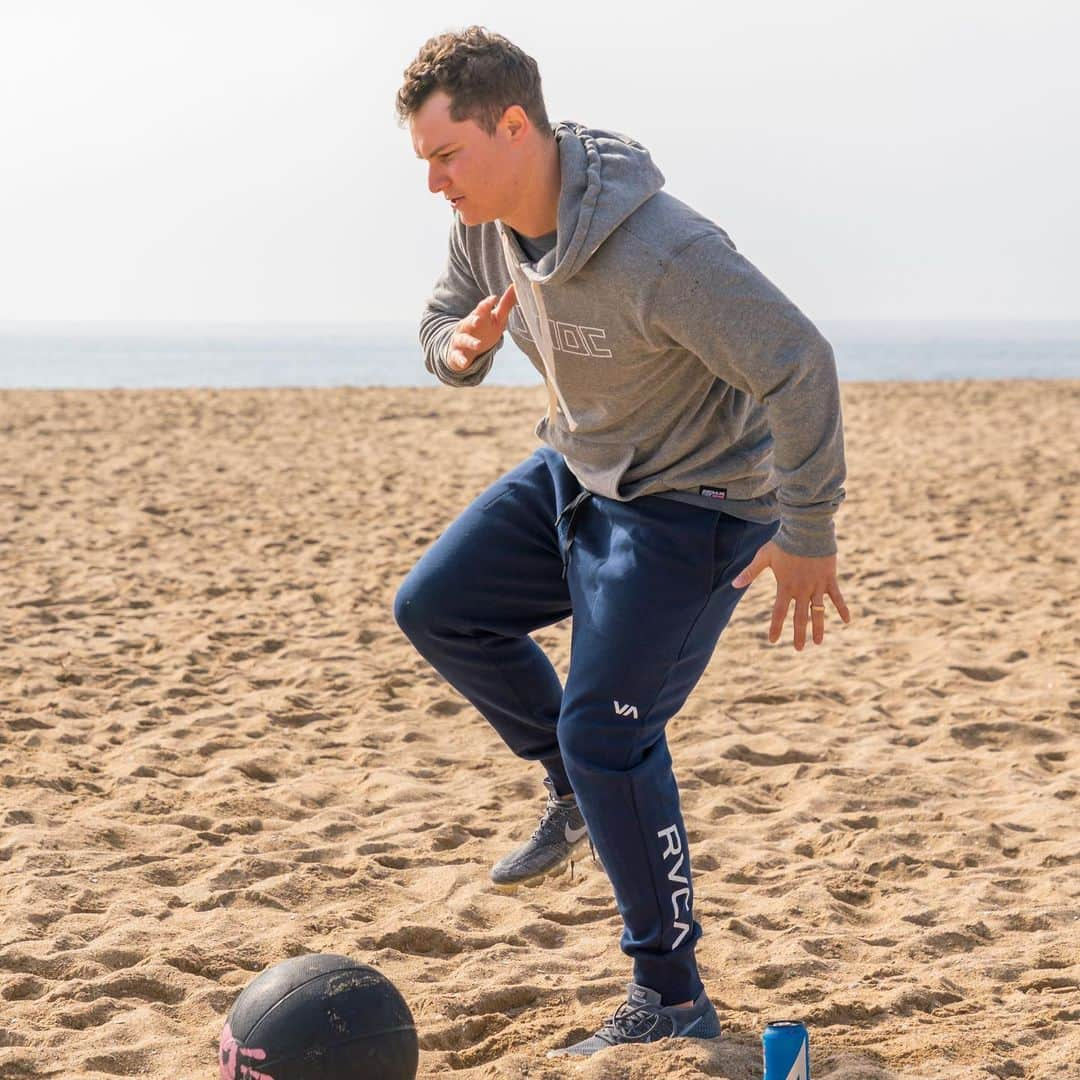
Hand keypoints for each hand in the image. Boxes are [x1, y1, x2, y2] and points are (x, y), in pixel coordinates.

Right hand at [447, 283, 516, 371]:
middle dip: (473, 320)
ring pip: (463, 339)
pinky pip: (457, 357)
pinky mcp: (456, 354)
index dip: (486, 304)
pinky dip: (460, 360)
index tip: (494, 299)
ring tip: (478, 345)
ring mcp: (461, 340)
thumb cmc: (484, 331)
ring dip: (470, 342)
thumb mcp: (496, 319)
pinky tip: (464, 363)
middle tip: (478, 320)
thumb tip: (516, 285)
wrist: (465, 349)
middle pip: (469, 321)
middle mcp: (467, 326)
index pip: (481, 308)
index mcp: (477, 316)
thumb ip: (505, 304)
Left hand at [732, 541, 850, 649]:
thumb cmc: (783, 543)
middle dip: (799, 634)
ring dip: (819, 628)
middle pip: (800, 617)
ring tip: (818, 642)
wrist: (806, 530)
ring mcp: (817, 586)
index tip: (772, 641)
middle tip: (798, 648)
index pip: (779, 612)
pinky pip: (837, 597)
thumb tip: (733, 584)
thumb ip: (750, 572)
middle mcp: (802, 590)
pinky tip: (847, 620)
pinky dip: (842, 608)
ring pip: (818, 612)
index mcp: (785, 586)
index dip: (775, 627)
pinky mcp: (829, 579)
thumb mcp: (764, 557)